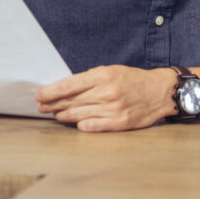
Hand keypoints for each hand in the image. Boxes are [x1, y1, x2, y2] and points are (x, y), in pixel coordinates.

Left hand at [35, 65, 175, 131]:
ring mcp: (113, 109)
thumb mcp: (112, 71)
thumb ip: (89, 79)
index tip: (38, 95)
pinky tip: (77, 122)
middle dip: (51, 105)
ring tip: (57, 114)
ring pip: (76, 115)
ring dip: (62, 115)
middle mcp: (106, 93)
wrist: (161, 91)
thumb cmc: (133, 80)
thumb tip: (62, 89)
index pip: (67, 86)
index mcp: (104, 76)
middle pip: (68, 102)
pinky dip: (80, 125)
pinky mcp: (119, 123)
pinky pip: (90, 126)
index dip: (49, 92)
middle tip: (42, 107)